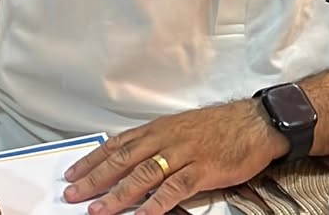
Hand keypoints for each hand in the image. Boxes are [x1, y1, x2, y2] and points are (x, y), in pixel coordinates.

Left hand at [62, 100, 288, 214]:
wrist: (255, 122)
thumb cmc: (221, 126)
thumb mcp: (182, 128)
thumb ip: (158, 143)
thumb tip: (132, 159)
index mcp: (159, 129)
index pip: (118, 145)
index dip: (93, 160)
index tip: (73, 173)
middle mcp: (166, 139)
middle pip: (123, 160)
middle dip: (95, 179)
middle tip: (73, 194)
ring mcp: (183, 154)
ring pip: (143, 175)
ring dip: (118, 194)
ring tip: (98, 209)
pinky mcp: (202, 169)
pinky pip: (174, 189)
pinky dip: (156, 204)